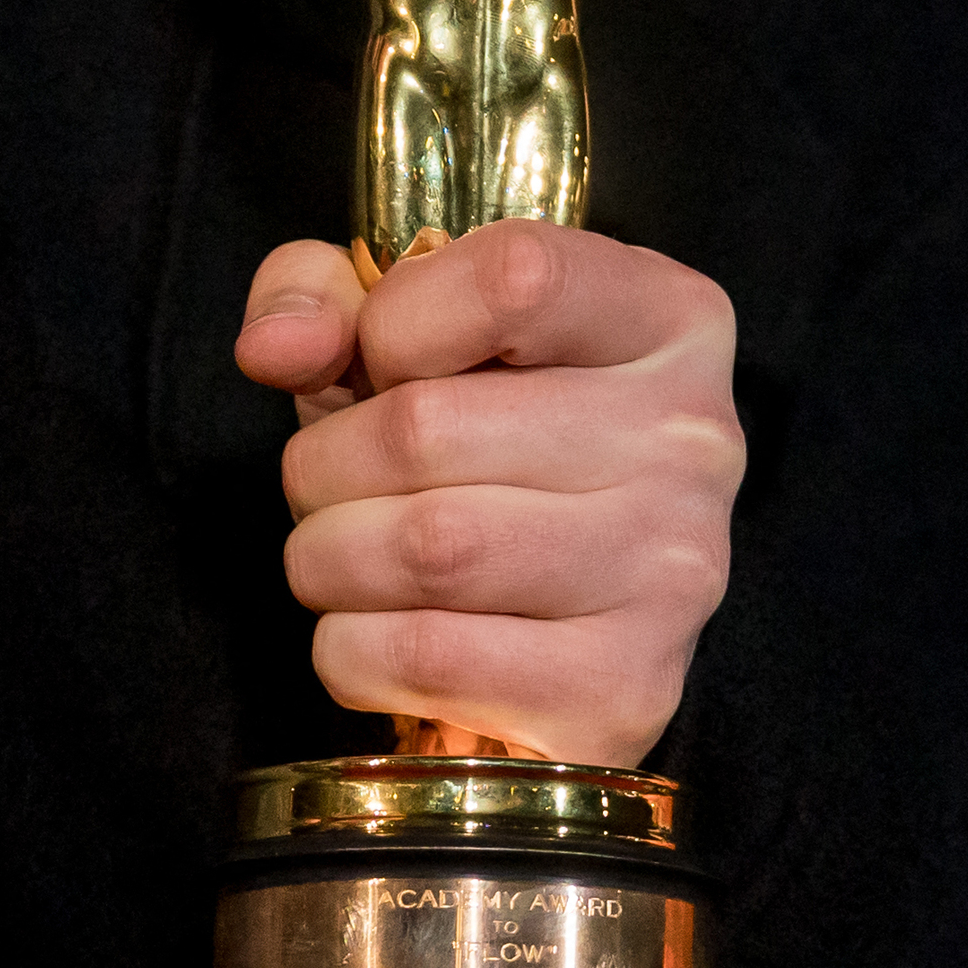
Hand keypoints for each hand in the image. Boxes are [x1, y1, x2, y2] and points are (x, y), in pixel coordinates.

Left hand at [231, 219, 742, 767]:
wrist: (554, 630)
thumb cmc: (477, 454)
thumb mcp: (404, 338)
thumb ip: (323, 297)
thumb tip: (274, 349)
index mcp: (664, 317)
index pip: (514, 279)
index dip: (393, 323)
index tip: (377, 365)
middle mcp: (693, 438)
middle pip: (427, 429)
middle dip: (321, 466)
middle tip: (326, 489)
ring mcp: (674, 572)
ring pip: (425, 551)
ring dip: (328, 561)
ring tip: (343, 559)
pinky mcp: (625, 688)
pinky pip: (425, 658)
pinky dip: (352, 651)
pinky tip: (381, 634)